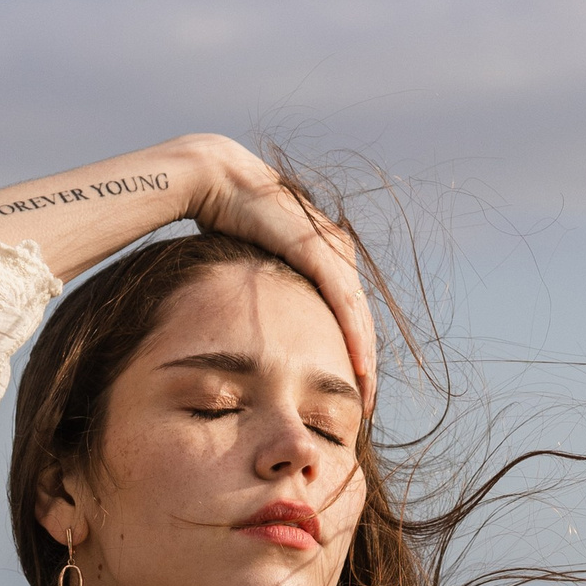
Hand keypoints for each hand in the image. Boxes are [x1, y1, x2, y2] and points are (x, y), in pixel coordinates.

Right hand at [180, 136, 376, 415]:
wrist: (218, 179)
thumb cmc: (227, 218)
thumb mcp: (254, 263)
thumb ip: (267, 285)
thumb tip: (258, 316)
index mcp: (325, 254)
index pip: (347, 313)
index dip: (352, 351)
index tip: (351, 389)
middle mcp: (337, 250)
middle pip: (359, 319)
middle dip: (365, 365)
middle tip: (367, 406)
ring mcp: (331, 249)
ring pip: (358, 316)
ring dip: (365, 359)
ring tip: (367, 396)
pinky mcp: (319, 250)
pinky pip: (344, 303)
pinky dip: (354, 336)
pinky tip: (360, 366)